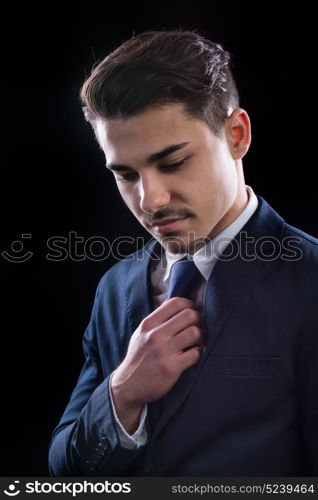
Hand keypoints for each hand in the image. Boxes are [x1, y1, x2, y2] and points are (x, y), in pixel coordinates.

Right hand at [110, 297, 202, 432]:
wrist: (128, 385)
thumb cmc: (139, 357)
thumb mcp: (141, 334)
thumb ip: (158, 320)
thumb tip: (181, 307)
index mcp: (148, 324)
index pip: (176, 302)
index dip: (190, 305)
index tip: (193, 312)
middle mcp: (155, 335)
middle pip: (189, 315)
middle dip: (199, 320)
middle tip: (199, 328)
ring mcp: (163, 351)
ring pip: (195, 332)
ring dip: (201, 338)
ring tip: (197, 343)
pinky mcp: (171, 367)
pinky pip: (195, 354)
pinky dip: (198, 354)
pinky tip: (193, 356)